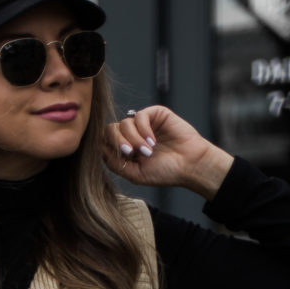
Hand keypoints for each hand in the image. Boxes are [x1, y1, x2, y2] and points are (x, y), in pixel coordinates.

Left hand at [102, 105, 233, 199]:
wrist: (189, 165)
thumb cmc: (165, 172)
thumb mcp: (135, 174)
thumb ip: (115, 163)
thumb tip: (99, 148)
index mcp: (126, 151)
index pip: (105, 142)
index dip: (108, 147)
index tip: (122, 158)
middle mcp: (132, 136)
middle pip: (111, 129)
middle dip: (118, 141)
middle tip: (131, 153)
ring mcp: (143, 125)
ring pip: (124, 123)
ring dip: (133, 138)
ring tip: (148, 151)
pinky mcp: (155, 114)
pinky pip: (139, 115)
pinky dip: (143, 129)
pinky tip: (152, 141)